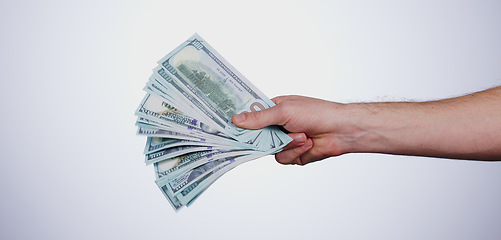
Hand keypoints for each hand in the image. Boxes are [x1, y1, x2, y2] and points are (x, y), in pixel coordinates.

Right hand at [232, 95, 355, 164]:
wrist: (341, 130)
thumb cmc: (316, 112)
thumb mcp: (284, 111)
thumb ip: (259, 117)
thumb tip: (236, 119)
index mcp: (275, 109)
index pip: (252, 117)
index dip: (242, 123)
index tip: (230, 126)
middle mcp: (278, 126)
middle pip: (257, 137)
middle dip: (265, 138)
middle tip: (266, 136)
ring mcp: (286, 141)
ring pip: (271, 150)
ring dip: (288, 144)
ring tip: (302, 136)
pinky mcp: (294, 154)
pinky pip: (284, 158)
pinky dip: (295, 152)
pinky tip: (307, 144)